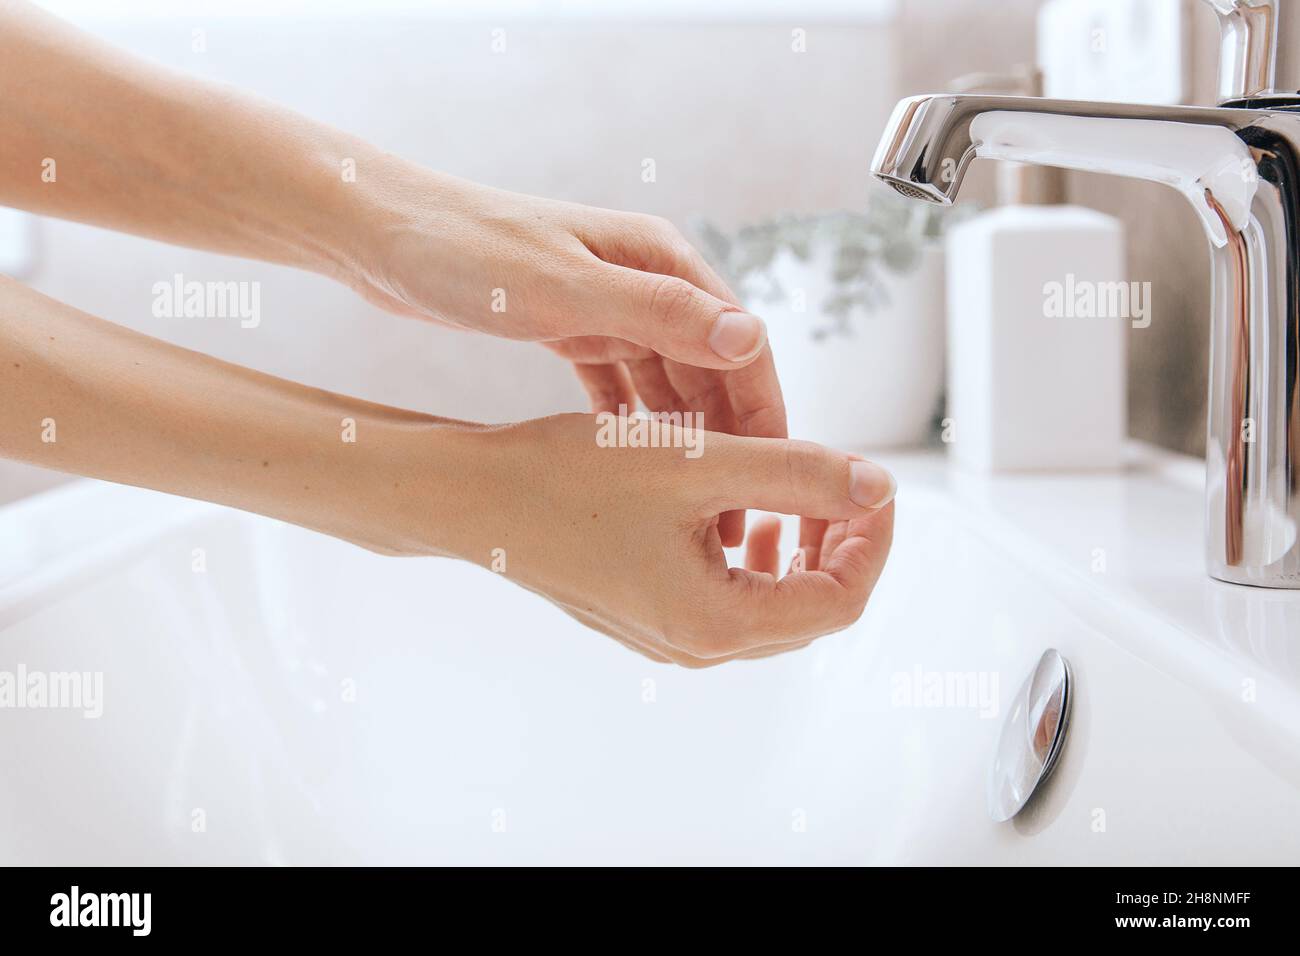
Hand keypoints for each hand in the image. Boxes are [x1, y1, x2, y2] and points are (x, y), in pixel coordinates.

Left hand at [343, 164, 786, 545]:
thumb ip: (655, 313)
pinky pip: (619, 384)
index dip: (765, 411)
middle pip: (710, 369)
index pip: (740, 342)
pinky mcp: (571, 326)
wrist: (384, 235)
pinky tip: (638, 466)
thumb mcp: (562, 289)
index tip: (780, 474)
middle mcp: (644, 281)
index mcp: (659, 261)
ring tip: (694, 505)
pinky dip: (632, 424)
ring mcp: (608, 305)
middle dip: (730, 439)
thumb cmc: (467, 253)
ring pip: (667, 382)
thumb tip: (747, 338)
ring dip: (684, 439)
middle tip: (734, 513)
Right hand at [419, 414, 895, 665]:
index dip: (873, 538)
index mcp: (718, 621)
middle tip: (842, 483)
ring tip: (794, 493)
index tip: (873, 480)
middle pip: (811, 608)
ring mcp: (669, 636)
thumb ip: (798, 475)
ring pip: (771, 603)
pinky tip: (738, 508)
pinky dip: (753, 554)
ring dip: (799, 548)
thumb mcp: (698, 463)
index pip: (840, 597)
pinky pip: (729, 597)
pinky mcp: (647, 614)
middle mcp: (697, 644)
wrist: (474, 499)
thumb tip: (876, 486)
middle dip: (840, 543)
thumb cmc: (572, 478)